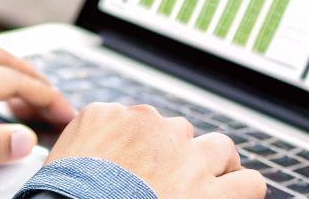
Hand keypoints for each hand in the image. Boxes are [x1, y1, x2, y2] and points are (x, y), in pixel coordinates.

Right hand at [46, 102, 264, 197]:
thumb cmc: (62, 198)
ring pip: (219, 148)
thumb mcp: (59, 162)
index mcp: (108, 118)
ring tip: (208, 189)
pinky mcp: (210, 190)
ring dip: (215, 167)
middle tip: (169, 184)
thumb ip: (84, 148)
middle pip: (178, 131)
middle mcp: (150, 127)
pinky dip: (243, 192)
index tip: (138, 171)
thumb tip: (95, 156)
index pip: (139, 122)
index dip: (144, 151)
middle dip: (178, 155)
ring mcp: (184, 156)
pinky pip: (249, 183)